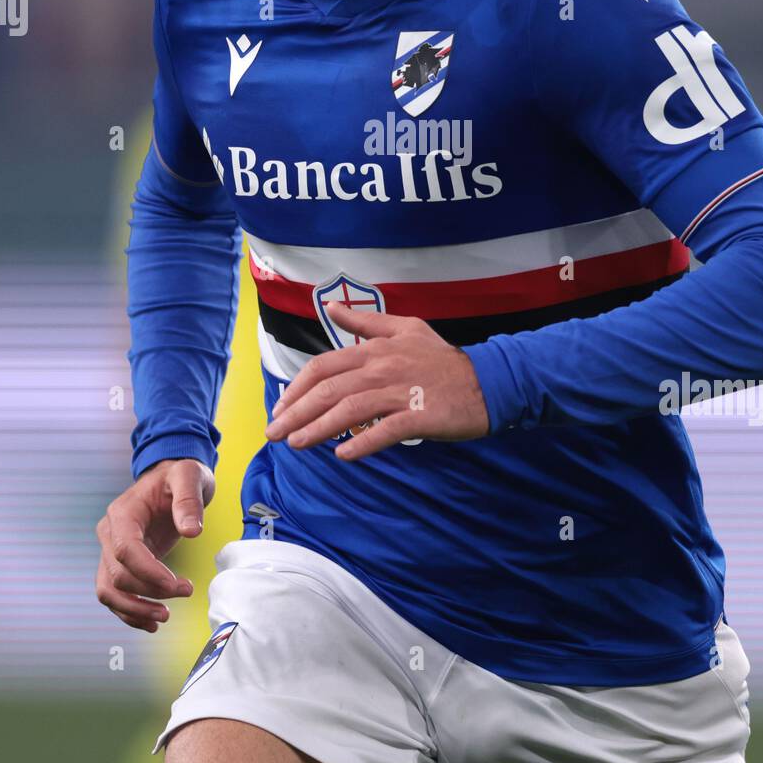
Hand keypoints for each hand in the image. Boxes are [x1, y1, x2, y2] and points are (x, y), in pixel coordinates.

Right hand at [95, 458, 214, 631]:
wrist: (170, 477)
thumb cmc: (179, 475)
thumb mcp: (189, 476)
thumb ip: (189, 501)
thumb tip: (191, 532)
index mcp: (122, 513)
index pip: (125, 550)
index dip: (149, 572)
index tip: (177, 585)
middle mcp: (110, 532)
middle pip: (118, 574)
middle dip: (149, 592)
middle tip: (186, 592)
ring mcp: (111, 549)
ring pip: (109, 590)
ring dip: (134, 609)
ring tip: (164, 618)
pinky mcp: (120, 563)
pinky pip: (115, 594)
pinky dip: (129, 612)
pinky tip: (152, 623)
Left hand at [265, 300, 489, 460]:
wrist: (488, 380)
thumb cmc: (443, 359)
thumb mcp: (405, 329)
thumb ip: (365, 322)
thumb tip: (329, 307)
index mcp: (376, 349)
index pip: (324, 367)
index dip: (297, 389)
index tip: (281, 409)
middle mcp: (383, 368)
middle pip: (329, 390)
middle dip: (296, 413)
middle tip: (275, 433)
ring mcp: (402, 392)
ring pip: (350, 410)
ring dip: (318, 429)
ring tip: (297, 445)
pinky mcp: (420, 416)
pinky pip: (386, 431)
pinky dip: (362, 443)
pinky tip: (343, 454)